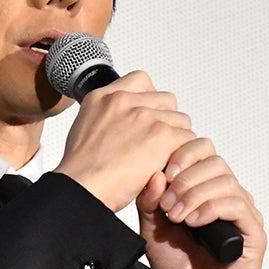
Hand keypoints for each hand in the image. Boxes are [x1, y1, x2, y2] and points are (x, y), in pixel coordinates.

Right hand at [53, 71, 195, 211]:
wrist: (82, 188)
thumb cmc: (82, 172)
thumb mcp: (84, 131)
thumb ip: (107, 119)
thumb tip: (122, 125)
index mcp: (104, 98)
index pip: (141, 80)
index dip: (151, 99)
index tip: (150, 116)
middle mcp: (125, 101)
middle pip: (166, 101)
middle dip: (167, 122)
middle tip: (159, 145)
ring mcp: (144, 116)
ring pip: (181, 120)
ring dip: (176, 140)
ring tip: (163, 159)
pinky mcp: (161, 135)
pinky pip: (187, 139)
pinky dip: (182, 156)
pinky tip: (168, 168)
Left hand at [138, 137, 265, 268]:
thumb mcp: (153, 232)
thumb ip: (150, 203)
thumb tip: (155, 175)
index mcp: (205, 190)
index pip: (202, 151)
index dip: (182, 155)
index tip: (162, 174)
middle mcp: (226, 197)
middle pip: (214, 161)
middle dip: (185, 178)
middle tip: (167, 203)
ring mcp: (242, 214)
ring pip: (225, 181)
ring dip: (195, 194)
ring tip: (177, 217)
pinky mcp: (253, 233)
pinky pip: (237, 206)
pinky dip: (212, 209)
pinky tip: (194, 223)